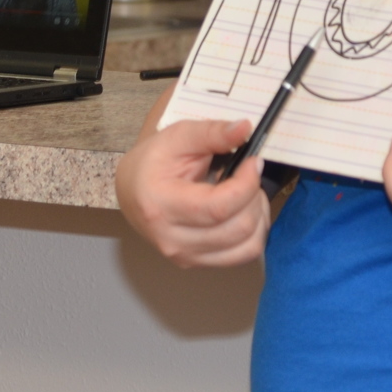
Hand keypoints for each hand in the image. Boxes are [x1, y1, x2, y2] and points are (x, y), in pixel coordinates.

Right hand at [115, 92, 269, 267]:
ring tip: (248, 193)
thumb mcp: (178, 137)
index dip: (246, 183)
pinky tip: (245, 212)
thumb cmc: (154, 162)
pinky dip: (254, 233)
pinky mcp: (196, 264)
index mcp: (161, 205)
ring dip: (258, 216)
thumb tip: (244, 128)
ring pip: (246, 246)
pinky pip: (242, 256)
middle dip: (254, 196)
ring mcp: (184, 257)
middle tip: (249, 174)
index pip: (219, 207)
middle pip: (237, 228)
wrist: (133, 190)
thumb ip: (212, 132)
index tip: (253, 162)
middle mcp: (172, 240)